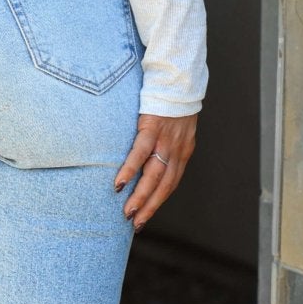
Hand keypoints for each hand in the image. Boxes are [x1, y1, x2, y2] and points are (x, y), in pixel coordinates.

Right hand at [114, 112, 197, 228]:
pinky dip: (130, 170)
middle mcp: (177, 150)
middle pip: (164, 186)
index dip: (159, 201)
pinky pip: (140, 153)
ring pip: (153, 175)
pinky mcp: (152, 128)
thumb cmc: (173, 103)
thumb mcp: (177, 128)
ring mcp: (165, 141)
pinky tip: (119, 183)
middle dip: (149, 207)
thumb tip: (153, 159)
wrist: (178, 79)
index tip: (146, 216)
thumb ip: (168, 145)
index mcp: (183, 152)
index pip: (171, 183)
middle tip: (135, 223)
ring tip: (127, 211)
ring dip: (140, 196)